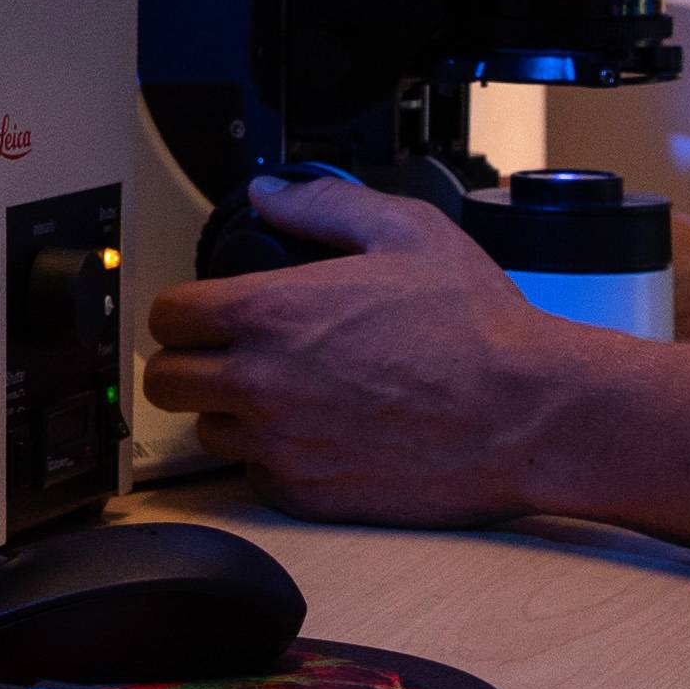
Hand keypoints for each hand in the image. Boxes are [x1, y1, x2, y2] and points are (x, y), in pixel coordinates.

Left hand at [138, 174, 586, 526]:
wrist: (524, 414)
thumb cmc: (475, 325)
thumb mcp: (406, 231)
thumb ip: (322, 205)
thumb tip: (269, 194)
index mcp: (272, 313)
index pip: (168, 315)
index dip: (182, 308)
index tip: (203, 311)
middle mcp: (262, 383)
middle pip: (165, 380)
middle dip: (188, 360)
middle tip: (225, 353)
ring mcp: (281, 445)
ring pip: (207, 431)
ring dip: (230, 411)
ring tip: (281, 392)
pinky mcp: (307, 494)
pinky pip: (254, 475)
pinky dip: (272, 456)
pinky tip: (315, 430)